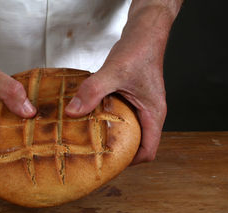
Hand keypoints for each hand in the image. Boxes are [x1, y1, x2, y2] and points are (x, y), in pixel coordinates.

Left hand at [65, 40, 166, 164]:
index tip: (111, 165)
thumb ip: (93, 92)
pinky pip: (123, 117)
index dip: (131, 163)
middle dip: (119, 153)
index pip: (149, 151)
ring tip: (92, 141)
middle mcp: (150, 113)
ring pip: (130, 131)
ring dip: (113, 137)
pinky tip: (92, 117)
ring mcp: (142, 105)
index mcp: (154, 114)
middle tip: (97, 156)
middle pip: (139, 144)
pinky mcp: (133, 97)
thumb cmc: (140, 50)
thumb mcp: (114, 72)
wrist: (145, 31)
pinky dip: (109, 121)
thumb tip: (73, 112)